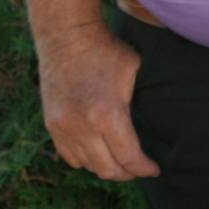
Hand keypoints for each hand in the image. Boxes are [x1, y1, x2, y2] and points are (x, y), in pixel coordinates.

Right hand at [33, 20, 158, 180]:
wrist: (68, 36)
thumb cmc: (107, 51)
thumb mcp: (135, 74)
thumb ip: (140, 106)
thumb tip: (156, 127)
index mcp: (107, 115)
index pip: (129, 158)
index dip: (144, 168)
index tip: (154, 169)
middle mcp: (82, 126)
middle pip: (107, 169)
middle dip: (127, 172)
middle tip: (138, 167)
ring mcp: (63, 127)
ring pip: (87, 165)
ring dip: (105, 166)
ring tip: (119, 160)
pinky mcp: (51, 124)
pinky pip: (69, 156)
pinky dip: (85, 159)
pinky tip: (98, 151)